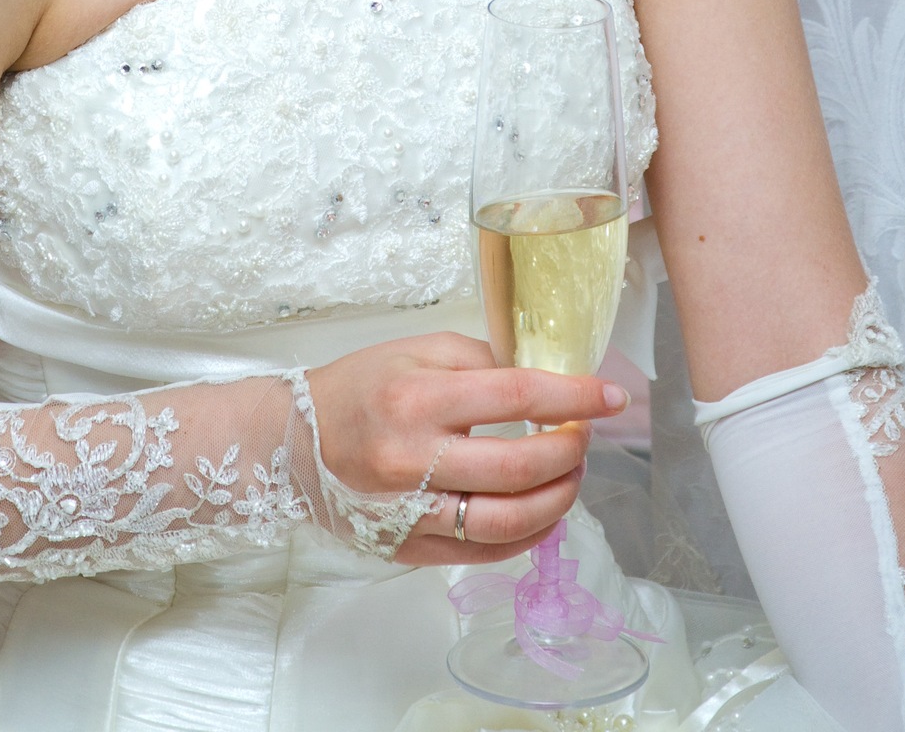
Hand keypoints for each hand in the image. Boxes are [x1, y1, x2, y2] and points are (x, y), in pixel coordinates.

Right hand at [305, 332, 627, 566]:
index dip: (573, 396)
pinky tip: (542, 512)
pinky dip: (527, 535)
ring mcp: (412, 513)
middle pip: (520, 467)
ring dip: (558, 500)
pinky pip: (485, 553)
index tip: (610, 396)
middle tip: (582, 436)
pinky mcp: (411, 549)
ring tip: (570, 476)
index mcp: (417, 399)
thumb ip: (480, 360)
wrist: (294, 444)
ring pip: (509, 523)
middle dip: (570, 452)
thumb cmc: (357, 388)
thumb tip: (541, 379)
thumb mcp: (415, 352)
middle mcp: (415, 460)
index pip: (516, 395)